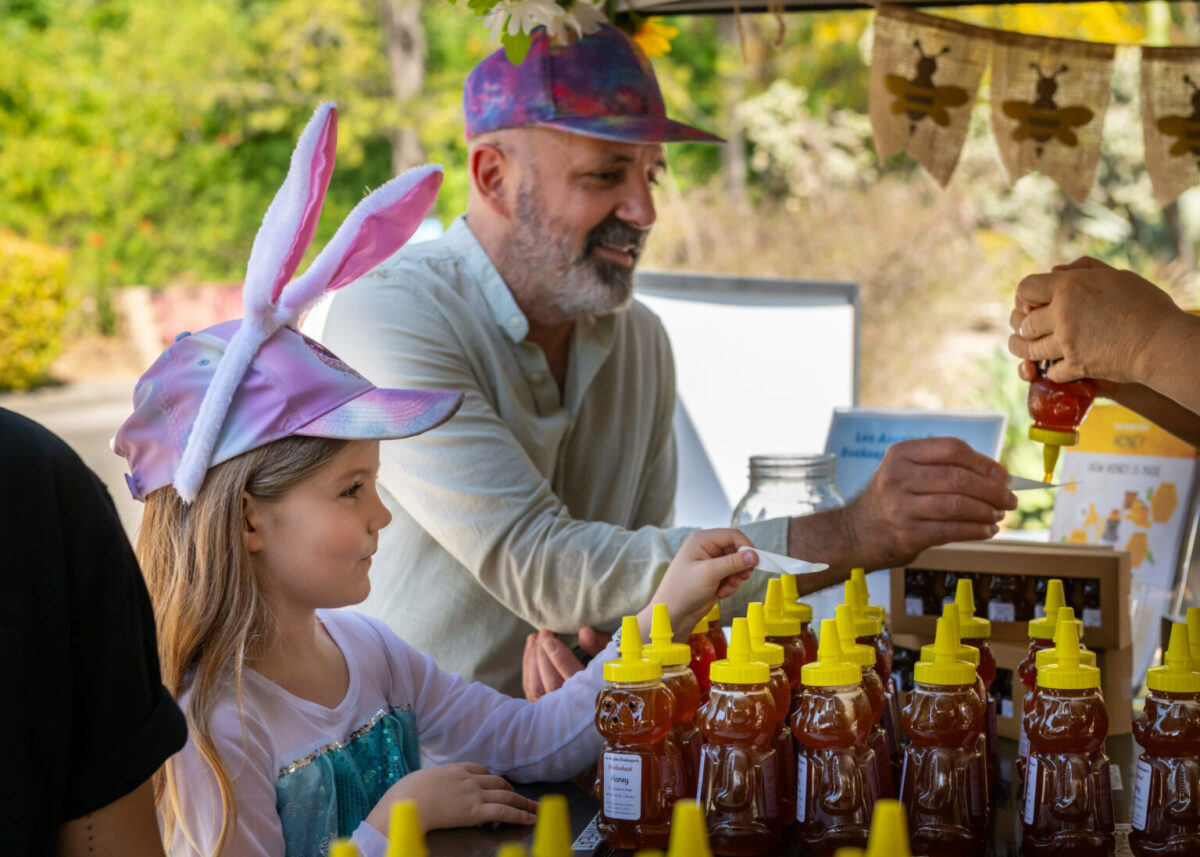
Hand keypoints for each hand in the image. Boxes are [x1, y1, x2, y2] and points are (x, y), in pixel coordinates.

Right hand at [366, 763, 536, 832]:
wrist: (405, 802)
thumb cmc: (403, 794)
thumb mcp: (417, 780)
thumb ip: (428, 783)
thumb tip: (422, 788)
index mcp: (454, 769)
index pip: (481, 770)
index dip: (492, 779)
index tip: (498, 785)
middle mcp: (468, 779)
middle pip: (498, 783)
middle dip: (512, 791)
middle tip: (522, 798)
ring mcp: (474, 794)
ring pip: (506, 796)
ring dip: (523, 803)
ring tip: (534, 809)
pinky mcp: (475, 811)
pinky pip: (503, 812)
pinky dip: (519, 815)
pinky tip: (528, 819)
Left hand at [522, 627, 611, 701]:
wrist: (603, 701)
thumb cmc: (608, 674)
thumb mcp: (610, 658)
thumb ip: (599, 645)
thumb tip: (585, 632)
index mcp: (591, 697)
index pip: (571, 679)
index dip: (559, 659)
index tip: (550, 639)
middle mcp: (571, 709)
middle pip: (550, 684)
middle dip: (542, 655)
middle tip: (544, 633)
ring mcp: (553, 713)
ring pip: (536, 688)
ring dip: (533, 660)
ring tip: (535, 638)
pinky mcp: (543, 710)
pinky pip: (531, 689)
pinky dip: (528, 668)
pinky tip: (531, 650)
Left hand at [642, 528, 756, 639]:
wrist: (674, 613)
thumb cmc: (683, 590)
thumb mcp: (710, 573)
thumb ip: (733, 563)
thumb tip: (754, 555)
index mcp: (702, 539)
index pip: (733, 535)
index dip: (746, 547)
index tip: (755, 562)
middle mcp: (707, 547)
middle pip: (738, 550)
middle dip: (740, 567)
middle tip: (741, 578)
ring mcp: (711, 562)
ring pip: (738, 565)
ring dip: (735, 579)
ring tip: (725, 589)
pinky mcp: (715, 575)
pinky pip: (733, 576)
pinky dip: (731, 586)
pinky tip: (720, 593)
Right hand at [835, 437, 1015, 569]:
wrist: (855, 533)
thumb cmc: (891, 500)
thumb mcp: (906, 472)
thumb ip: (942, 468)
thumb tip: (997, 477)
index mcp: (901, 453)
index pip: (952, 448)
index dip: (984, 462)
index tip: (1004, 475)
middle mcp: (897, 476)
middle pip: (958, 478)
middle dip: (993, 490)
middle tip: (1010, 500)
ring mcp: (900, 506)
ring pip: (958, 505)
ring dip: (987, 511)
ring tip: (998, 515)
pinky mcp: (906, 534)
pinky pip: (951, 530)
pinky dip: (976, 530)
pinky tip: (987, 531)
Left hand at [1008, 257, 1180, 384]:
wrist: (1162, 341)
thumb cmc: (1145, 304)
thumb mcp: (1115, 275)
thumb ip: (1082, 269)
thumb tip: (1054, 271)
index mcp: (1068, 287)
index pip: (1025, 289)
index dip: (1024, 296)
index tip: (1031, 303)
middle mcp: (1061, 314)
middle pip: (1022, 323)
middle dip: (1022, 325)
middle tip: (1028, 328)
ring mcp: (1066, 342)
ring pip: (1028, 350)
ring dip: (1025, 350)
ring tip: (1027, 348)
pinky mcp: (1075, 366)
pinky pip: (1050, 372)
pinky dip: (1051, 370)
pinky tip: (1056, 366)